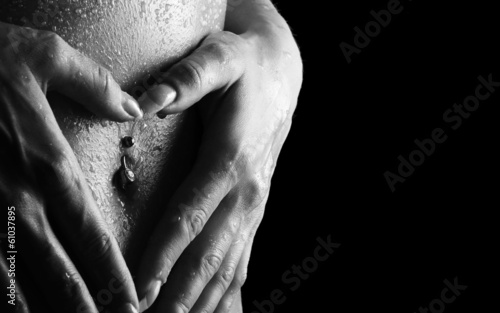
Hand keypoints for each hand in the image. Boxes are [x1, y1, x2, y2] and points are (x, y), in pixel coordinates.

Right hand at [0, 22, 141, 312]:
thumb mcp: (44, 55)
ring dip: (43, 312)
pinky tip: (13, 311)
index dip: (113, 274)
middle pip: (60, 272)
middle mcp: (17, 201)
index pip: (92, 235)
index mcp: (46, 166)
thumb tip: (133, 107)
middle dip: (86, 307)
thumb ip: (95, 85)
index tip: (132, 301)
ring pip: (16, 282)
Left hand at [135, 2, 302, 311]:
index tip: (140, 291)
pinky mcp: (253, 211)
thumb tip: (145, 102)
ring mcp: (253, 206)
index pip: (192, 216)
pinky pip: (241, 261)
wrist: (280, 78)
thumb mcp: (220, 58)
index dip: (165, 256)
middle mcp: (246, 192)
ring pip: (227, 267)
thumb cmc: (244, 69)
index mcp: (231, 159)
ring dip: (201, 302)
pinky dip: (226, 294)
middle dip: (179, 295)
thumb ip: (188, 77)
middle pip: (210, 254)